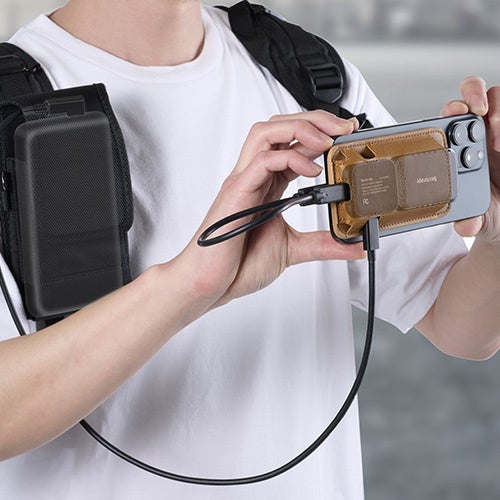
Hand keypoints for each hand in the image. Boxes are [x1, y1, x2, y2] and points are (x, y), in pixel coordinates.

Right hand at [176, 110, 364, 309]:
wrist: (211, 283)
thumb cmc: (238, 264)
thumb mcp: (293, 249)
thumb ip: (324, 244)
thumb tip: (354, 245)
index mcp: (268, 185)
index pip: (292, 143)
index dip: (321, 132)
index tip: (348, 135)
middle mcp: (254, 176)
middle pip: (280, 127)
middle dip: (315, 119)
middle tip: (344, 128)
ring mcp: (244, 181)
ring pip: (266, 133)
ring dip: (300, 128)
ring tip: (327, 140)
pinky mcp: (237, 192)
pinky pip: (261, 161)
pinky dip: (289, 158)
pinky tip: (310, 170)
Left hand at [441, 76, 499, 242]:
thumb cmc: (488, 210)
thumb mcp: (481, 218)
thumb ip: (472, 220)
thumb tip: (465, 225)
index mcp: (457, 148)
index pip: (449, 117)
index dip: (452, 108)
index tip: (456, 113)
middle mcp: (478, 133)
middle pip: (472, 95)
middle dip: (473, 94)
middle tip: (479, 113)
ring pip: (498, 99)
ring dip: (499, 110)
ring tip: (498, 138)